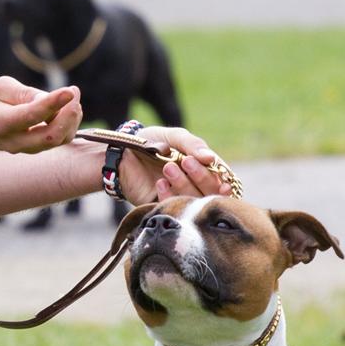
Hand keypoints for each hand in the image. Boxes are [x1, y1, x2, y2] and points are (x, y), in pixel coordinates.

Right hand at [0, 77, 81, 154]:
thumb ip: (24, 93)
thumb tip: (52, 99)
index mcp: (1, 122)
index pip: (32, 116)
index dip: (53, 103)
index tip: (70, 91)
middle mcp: (15, 141)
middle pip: (51, 137)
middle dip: (69, 115)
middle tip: (73, 92)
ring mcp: (26, 148)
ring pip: (58, 140)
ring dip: (71, 119)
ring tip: (71, 96)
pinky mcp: (35, 148)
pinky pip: (58, 140)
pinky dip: (68, 124)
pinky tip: (66, 108)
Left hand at [117, 126, 233, 204]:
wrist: (120, 152)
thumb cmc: (150, 141)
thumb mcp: (172, 137)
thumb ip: (192, 144)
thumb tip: (211, 158)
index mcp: (201, 169)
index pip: (220, 181)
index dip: (223, 184)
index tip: (222, 182)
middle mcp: (193, 186)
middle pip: (209, 193)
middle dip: (201, 178)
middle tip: (185, 162)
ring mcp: (177, 198)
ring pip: (192, 202)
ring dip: (183, 185)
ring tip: (167, 167)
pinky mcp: (160, 207)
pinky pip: (171, 208)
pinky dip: (168, 197)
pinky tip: (160, 182)